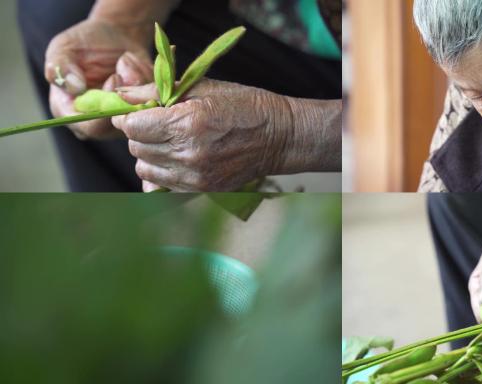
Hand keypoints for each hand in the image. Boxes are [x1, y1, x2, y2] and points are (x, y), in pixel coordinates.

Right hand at [45, 19, 153, 138]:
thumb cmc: (84, 44)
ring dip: (139, 81)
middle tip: (124, 65)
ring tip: (126, 59)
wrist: (115, 35)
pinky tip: (137, 64)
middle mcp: (96, 122)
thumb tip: (74, 87)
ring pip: (140, 113)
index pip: (89, 126)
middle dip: (128, 92)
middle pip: (120, 123)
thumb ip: (59, 67)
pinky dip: (150, 79)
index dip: (105, 108)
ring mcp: (122, 119)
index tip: (114, 78)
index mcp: (68, 111)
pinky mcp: (143, 111)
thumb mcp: (63, 48)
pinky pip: (155, 103)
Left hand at [112, 79, 294, 191]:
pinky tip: (178, 159)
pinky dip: (163, 172)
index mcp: (188, 123)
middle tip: (158, 123)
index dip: (130, 116)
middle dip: (140, 133)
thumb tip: (123, 94)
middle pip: (136, 148)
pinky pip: (162, 186)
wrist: (280, 137)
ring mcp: (195, 177)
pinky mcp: (201, 191)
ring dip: (150, 154)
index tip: (137, 111)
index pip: (133, 126)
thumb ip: (159, 91)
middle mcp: (189, 154)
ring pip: (145, 169)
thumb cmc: (246, 107)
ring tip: (169, 142)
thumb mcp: (204, 88)